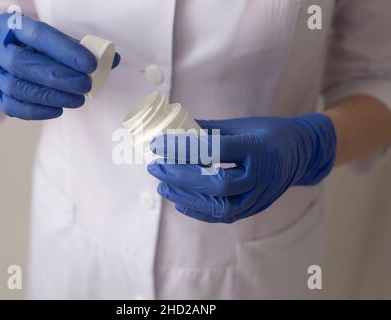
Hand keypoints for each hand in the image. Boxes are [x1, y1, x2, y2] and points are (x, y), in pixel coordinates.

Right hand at [0, 13, 120, 119]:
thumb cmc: (29, 43)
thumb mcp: (49, 36)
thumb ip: (78, 48)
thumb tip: (113, 60)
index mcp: (13, 26)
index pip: (39, 36)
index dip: (66, 51)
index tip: (90, 64)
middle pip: (23, 64)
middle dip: (59, 78)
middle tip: (86, 86)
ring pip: (17, 88)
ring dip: (51, 96)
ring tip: (78, 100)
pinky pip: (13, 107)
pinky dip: (38, 111)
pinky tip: (59, 110)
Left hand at [148, 113, 336, 222]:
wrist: (302, 153)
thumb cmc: (269, 133)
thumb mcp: (241, 125)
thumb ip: (208, 130)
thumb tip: (173, 131)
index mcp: (258, 147)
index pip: (214, 150)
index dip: (182, 147)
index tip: (158, 144)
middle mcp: (262, 175)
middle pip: (216, 183)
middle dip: (180, 176)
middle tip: (156, 167)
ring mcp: (261, 195)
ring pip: (220, 205)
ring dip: (186, 196)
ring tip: (162, 186)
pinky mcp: (256, 207)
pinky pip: (225, 215)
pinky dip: (199, 210)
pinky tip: (180, 201)